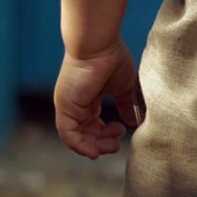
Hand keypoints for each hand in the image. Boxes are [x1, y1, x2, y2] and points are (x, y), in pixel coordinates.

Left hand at [54, 42, 144, 158]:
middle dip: (102, 142)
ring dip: (94, 146)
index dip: (107, 133)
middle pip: (86, 133)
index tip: (122, 130)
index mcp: (88, 98)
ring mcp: (68, 106)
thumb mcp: (124, 87)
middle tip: (117, 144)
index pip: (93, 124)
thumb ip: (126, 105)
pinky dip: (80, 146)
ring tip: (111, 146)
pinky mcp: (64, 108)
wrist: (98, 45)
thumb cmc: (111, 59)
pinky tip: (94, 152)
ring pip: (77, 137)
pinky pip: (68, 135)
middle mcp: (76, 104)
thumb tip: (133, 121)